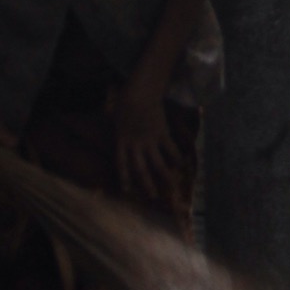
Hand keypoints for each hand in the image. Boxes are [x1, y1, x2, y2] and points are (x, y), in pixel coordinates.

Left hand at [113, 74, 183, 205]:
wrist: (140, 92)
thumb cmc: (126, 101)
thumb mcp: (115, 118)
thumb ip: (116, 129)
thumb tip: (107, 127)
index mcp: (121, 141)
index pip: (122, 164)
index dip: (124, 178)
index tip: (126, 191)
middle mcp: (135, 145)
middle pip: (141, 169)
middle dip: (146, 184)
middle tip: (153, 197)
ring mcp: (149, 140)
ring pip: (157, 163)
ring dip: (165, 176)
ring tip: (172, 187)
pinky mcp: (162, 133)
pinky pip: (170, 149)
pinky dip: (176, 157)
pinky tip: (182, 165)